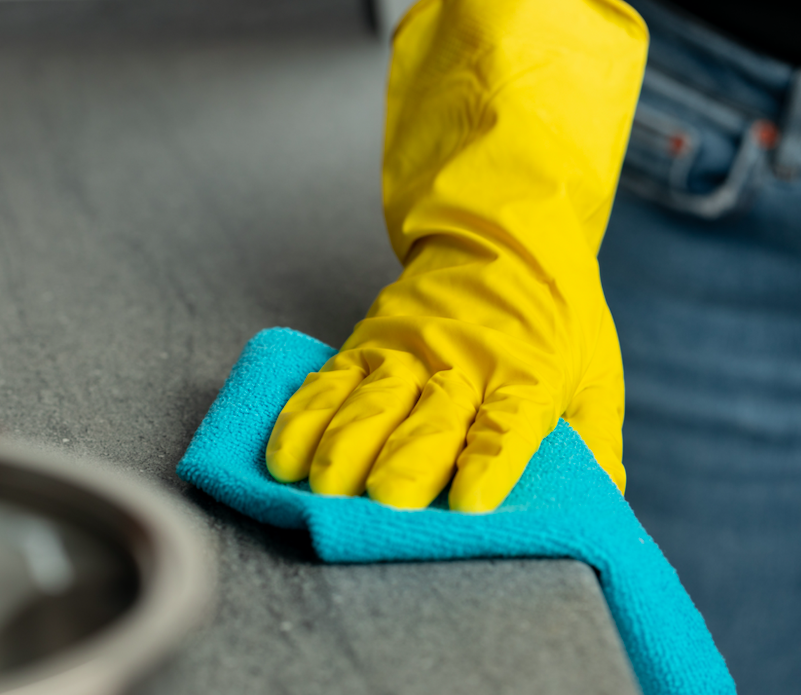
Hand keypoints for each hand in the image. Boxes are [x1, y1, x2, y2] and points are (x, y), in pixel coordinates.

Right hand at [264, 0, 645, 510]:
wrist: (504, 235)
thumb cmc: (556, 319)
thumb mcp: (594, 373)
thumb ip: (591, 441)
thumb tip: (596, 507)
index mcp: (527, 373)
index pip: (509, 422)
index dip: (490, 460)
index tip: (471, 502)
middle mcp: (463, 360)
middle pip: (432, 416)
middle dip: (407, 460)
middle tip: (386, 500)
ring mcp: (406, 349)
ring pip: (371, 399)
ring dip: (345, 442)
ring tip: (322, 486)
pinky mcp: (364, 343)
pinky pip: (328, 383)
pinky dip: (303, 418)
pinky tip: (283, 456)